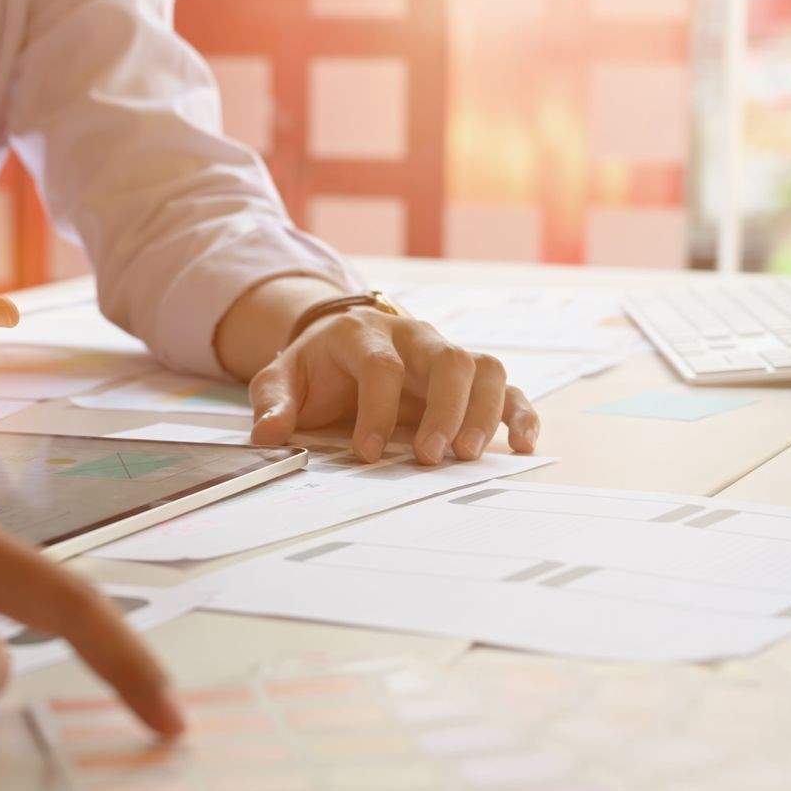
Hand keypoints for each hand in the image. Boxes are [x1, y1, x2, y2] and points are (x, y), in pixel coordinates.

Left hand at [247, 306, 540, 464]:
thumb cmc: (316, 367)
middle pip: (447, 359)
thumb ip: (274, 402)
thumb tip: (268, 434)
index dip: (376, 408)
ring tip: (468, 455)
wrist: (340, 343)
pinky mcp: (468, 377)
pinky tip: (522, 445)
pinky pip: (505, 387)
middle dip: (443, 410)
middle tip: (430, 456)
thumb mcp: (283, 379)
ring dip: (483, 412)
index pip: (381, 365)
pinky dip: (520, 413)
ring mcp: (445, 354)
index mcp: (364, 334)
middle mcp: (414, 338)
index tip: (365, 452)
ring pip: (484, 367)